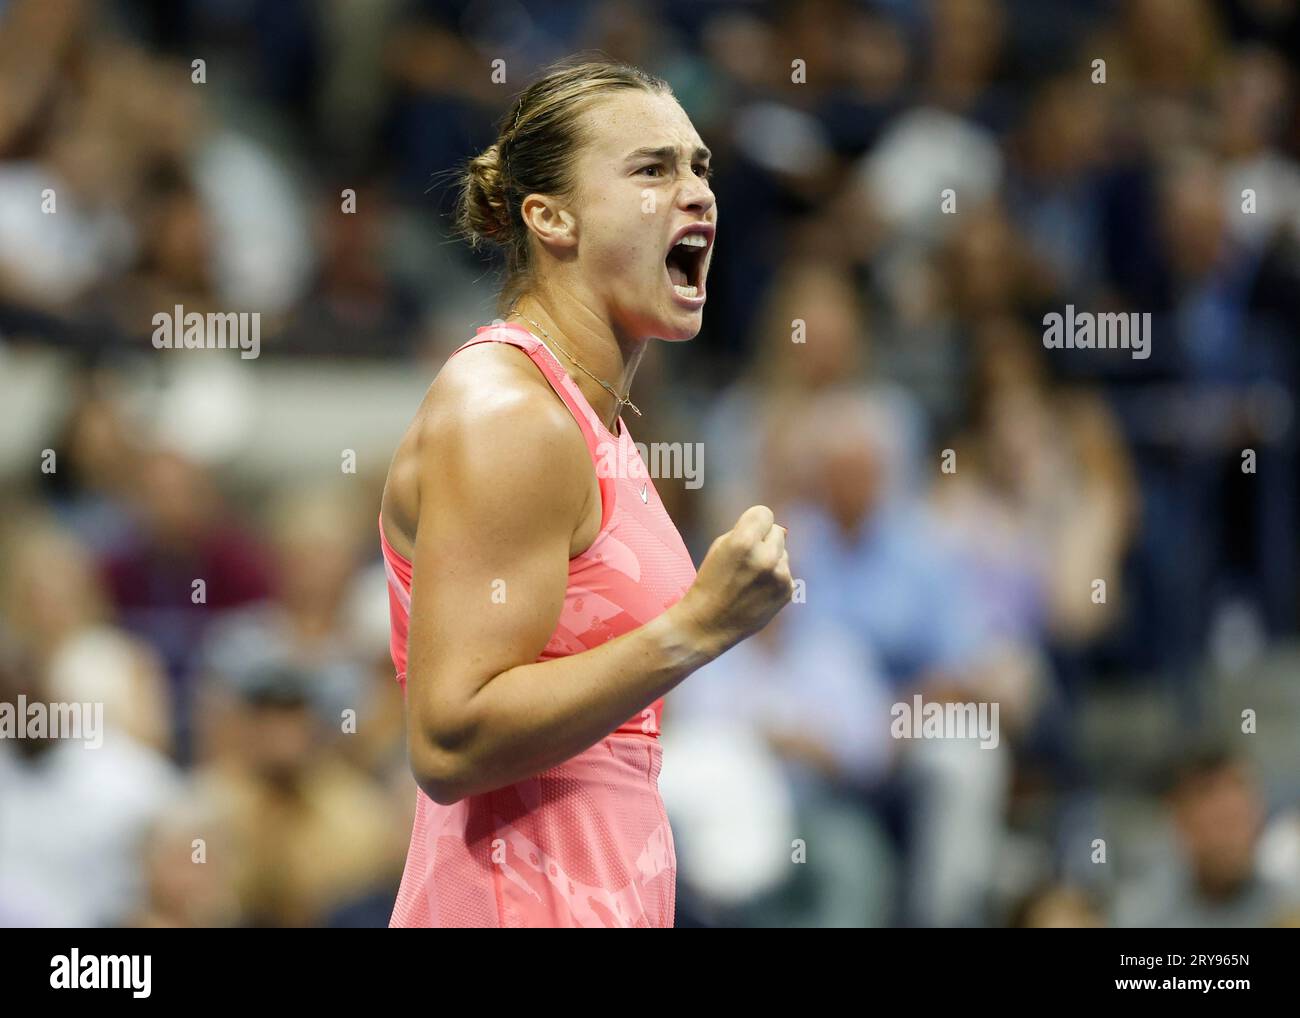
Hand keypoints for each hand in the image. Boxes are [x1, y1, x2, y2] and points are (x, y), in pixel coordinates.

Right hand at [671, 505, 792, 657]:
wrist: (708, 624)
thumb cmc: (710, 582)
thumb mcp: (720, 547)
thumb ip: (749, 531)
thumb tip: (784, 530)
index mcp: (744, 542)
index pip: (765, 513)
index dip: (753, 522)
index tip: (745, 534)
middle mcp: (766, 557)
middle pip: (777, 531)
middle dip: (764, 540)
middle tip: (745, 559)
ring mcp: (780, 576)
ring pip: (783, 552)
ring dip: (770, 560)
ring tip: (749, 579)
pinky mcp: (788, 591)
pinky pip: (786, 572)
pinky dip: (774, 578)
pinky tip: (756, 591)